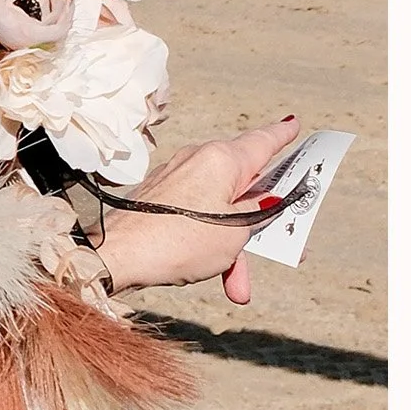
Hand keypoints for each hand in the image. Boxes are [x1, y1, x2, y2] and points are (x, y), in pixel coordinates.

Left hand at [97, 115, 303, 304]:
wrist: (116, 255)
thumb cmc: (180, 240)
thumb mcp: (236, 231)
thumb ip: (259, 213)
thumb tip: (267, 201)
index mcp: (221, 158)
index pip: (261, 141)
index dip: (282, 134)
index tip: (294, 123)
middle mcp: (197, 160)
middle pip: (244, 185)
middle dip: (263, 221)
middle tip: (289, 241)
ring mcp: (177, 179)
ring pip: (222, 210)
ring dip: (235, 248)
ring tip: (240, 286)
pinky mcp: (161, 198)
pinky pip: (198, 218)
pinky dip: (211, 245)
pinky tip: (221, 278)